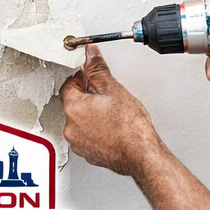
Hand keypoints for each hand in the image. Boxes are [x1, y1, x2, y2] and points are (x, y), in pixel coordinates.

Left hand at [60, 45, 165, 175]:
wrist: (141, 155)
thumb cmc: (131, 128)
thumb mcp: (115, 90)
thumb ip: (98, 70)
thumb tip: (91, 54)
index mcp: (74, 107)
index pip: (68, 85)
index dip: (82, 80)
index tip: (92, 80)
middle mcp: (70, 126)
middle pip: (74, 105)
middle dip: (87, 100)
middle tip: (106, 100)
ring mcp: (78, 143)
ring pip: (80, 123)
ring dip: (91, 117)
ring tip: (112, 118)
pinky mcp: (88, 155)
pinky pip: (87, 139)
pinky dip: (96, 134)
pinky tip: (111, 131)